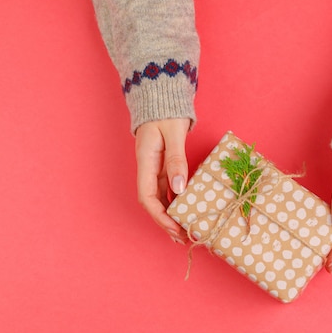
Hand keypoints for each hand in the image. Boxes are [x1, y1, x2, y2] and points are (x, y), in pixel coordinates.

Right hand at [135, 118, 189, 243]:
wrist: (162, 95)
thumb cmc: (167, 112)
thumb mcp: (173, 133)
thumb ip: (176, 159)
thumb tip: (179, 187)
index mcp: (146, 161)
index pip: (147, 197)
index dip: (159, 216)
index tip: (174, 228)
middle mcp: (148, 168)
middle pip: (153, 202)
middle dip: (166, 222)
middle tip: (183, 238)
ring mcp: (155, 167)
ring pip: (160, 198)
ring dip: (171, 215)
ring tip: (185, 231)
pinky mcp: (163, 165)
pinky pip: (167, 189)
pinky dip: (175, 202)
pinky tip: (185, 212)